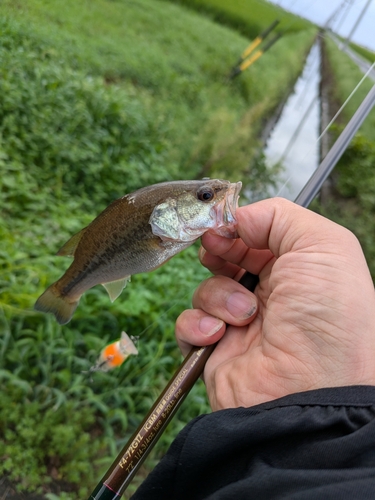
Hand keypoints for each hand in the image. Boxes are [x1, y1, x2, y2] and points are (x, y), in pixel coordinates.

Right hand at [176, 198, 374, 409]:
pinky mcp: (216, 349)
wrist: (309, 390)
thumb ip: (278, 216)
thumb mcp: (322, 245)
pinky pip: (189, 324)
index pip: (257, 237)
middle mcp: (271, 295)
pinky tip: (217, 335)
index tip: (221, 226)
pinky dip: (196, 324)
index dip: (236, 227)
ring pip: (206, 289)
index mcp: (298, 269)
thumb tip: (234, 218)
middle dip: (218, 251)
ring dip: (218, 295)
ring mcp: (242, 322)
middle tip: (216, 253)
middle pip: (228, 258)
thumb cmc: (328, 318)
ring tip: (244, 315)